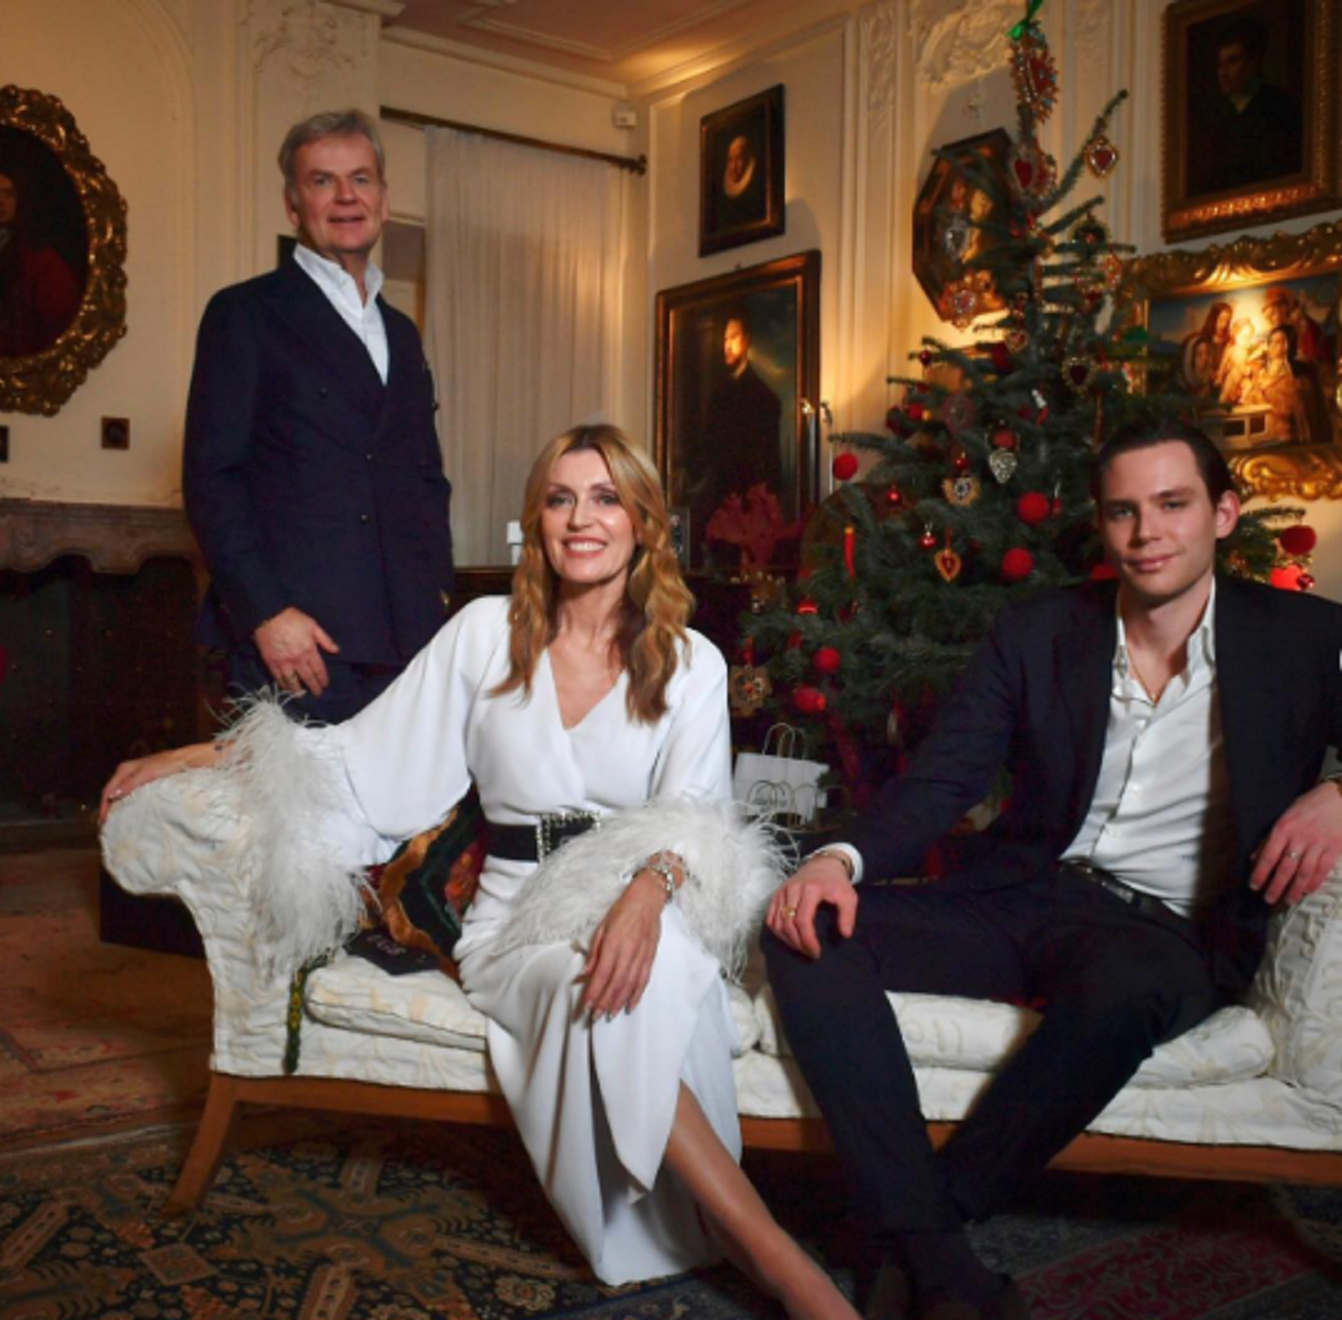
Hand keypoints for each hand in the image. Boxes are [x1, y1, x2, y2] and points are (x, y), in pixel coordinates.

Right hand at [99, 743, 217, 823]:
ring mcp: (135, 776)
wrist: (184, 760)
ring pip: (120, 793)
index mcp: (124, 769)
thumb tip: (113, 795)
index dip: (104, 806)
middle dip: (107, 807)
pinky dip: (126, 802)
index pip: (108, 790)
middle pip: (112, 792)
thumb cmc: (167, 765)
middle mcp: (127, 772)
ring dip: (116, 805)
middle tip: (107, 823)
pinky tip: (129, 810)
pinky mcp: (144, 780)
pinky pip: (130, 793)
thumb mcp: (148, 774)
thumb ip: (131, 784)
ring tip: (115, 819)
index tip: (103, 820)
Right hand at [254, 607, 339, 696]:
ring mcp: (283, 662)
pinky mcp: (271, 662)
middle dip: (314, 687)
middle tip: (317, 694)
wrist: (268, 616)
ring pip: (292, 681)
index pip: (319, 670)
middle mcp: (298, 659)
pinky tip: (286, 687)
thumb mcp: (313, 625)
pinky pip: (278, 677)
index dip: (323, 679)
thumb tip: (336, 650)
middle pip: (308, 678)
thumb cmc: (292, 618)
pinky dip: (283, 684)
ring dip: (298, 690)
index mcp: (309, 650)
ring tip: (301, 695)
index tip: (325, 685)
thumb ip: (325, 640)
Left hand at [580, 872, 665, 1018]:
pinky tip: (630, 1006)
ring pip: (629, 985)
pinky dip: (636, 994)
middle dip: (604, 1002)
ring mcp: (641, 955)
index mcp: (613, 943)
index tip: (586, 1005)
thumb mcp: (602, 927)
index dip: (594, 992)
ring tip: (610, 1014)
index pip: (602, 973)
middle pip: (615, 983)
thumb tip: (585, 973)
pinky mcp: (650, 957)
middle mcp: (628, 952)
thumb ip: (594, 951)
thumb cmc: (622, 911)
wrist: (647, 899)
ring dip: (619, 1002)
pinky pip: (643, 980)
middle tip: (595, 1016)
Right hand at [766, 853, 857, 958]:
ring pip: (777, 922)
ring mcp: (782, 891)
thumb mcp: (848, 896)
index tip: (816, 952)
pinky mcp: (777, 894)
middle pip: (788, 923)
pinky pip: (770, 917)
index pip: (803, 920)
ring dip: (786, 939)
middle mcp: (793, 889)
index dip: (808, 940)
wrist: (823, 864)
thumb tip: (845, 934)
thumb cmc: (836, 882)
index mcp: (810, 889)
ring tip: (800, 947)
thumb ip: (848, 915)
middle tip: (809, 953)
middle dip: (798, 943)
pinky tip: (787, 938)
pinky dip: (776, 930)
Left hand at [1250, 781, 1341, 905]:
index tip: (1254, 886)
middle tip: (1269, 899)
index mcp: (1283, 828)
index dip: (1260, 873)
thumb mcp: (1285, 816)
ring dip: (1295, 889)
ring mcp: (1318, 844)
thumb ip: (1270, 838)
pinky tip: (1308, 891)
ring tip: (1288, 900)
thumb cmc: (1309, 806)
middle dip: (1275, 886)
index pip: (1268, 856)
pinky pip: (1322, 870)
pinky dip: (1314, 882)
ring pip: (1304, 872)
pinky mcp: (1334, 848)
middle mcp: (1299, 838)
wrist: (1339, 797)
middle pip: (1285, 868)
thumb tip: (1254, 857)